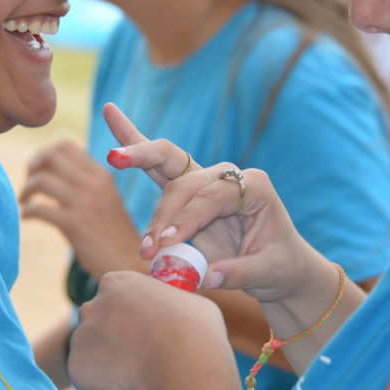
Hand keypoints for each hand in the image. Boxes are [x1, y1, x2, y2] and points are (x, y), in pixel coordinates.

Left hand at [20, 136, 144, 276]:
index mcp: (101, 174)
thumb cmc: (112, 232)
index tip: (38, 169)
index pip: (65, 145)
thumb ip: (84, 182)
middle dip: (33, 167)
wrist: (128, 262)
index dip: (44, 153)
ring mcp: (84, 203)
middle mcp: (94, 184)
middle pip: (51, 156)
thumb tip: (50, 168)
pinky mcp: (75, 225)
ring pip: (42, 180)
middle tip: (29, 184)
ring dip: (27, 189)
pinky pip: (40, 209)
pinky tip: (26, 217)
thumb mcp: (104, 198)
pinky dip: (27, 211)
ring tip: (24, 201)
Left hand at [68, 271, 240, 389]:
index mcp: (117, 282)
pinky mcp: (76, 366)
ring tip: (137, 372)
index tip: (142, 329)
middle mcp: (93, 305)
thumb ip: (170, 301)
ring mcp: (81, 336)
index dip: (128, 315)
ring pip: (92, 351)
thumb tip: (175, 310)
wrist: (183, 365)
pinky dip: (103, 386)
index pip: (115, 297)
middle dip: (113, 337)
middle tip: (139, 354)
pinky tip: (128, 385)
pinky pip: (88, 378)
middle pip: (98, 323)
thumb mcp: (188, 301)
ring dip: (108, 362)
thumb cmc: (194, 331)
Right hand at [102, 103, 319, 303]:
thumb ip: (237, 273)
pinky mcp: (186, 187)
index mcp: (254, 185)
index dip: (187, 220)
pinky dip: (131, 143)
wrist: (279, 263)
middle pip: (184, 180)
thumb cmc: (277, 264)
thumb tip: (204, 278)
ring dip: (144, 195)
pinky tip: (110, 110)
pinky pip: (155, 161)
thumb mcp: (268, 271)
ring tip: (144, 244)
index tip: (167, 245)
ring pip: (164, 165)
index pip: (211, 197)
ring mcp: (205, 177)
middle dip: (163, 212)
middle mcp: (227, 174)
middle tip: (149, 247)